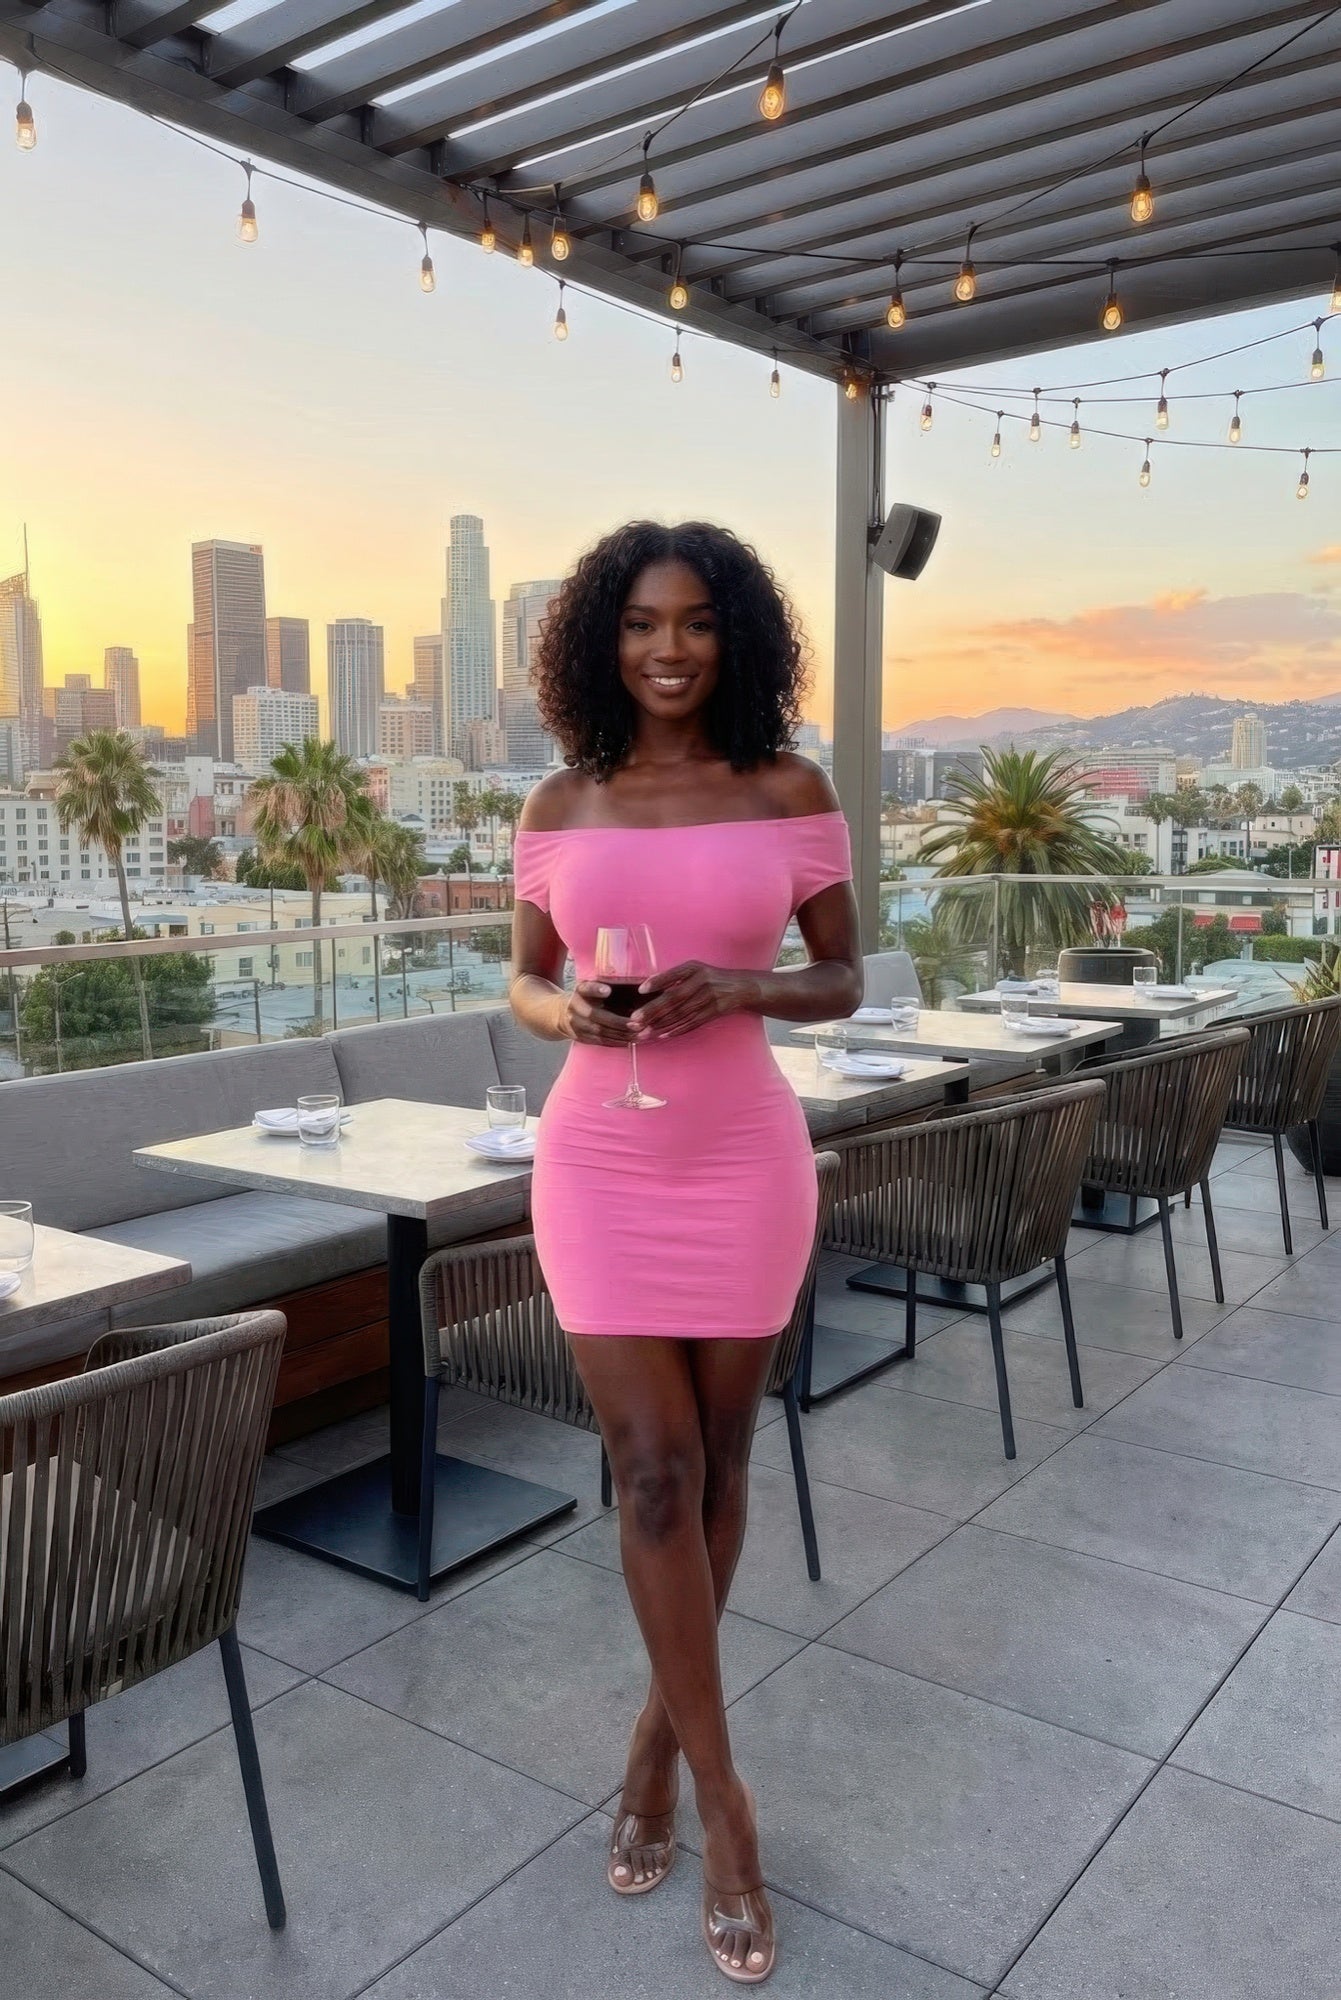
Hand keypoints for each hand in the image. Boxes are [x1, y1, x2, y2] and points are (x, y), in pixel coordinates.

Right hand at [558, 979, 637, 1046]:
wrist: (562, 1014)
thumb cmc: (588, 998)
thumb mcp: (594, 987)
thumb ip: (611, 987)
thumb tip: (640, 988)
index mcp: (580, 990)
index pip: (586, 988)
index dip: (596, 989)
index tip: (607, 990)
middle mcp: (576, 1007)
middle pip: (595, 1015)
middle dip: (619, 1021)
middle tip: (639, 1023)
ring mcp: (577, 1024)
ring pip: (600, 1032)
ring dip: (623, 1034)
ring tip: (642, 1034)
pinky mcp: (582, 1038)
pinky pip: (601, 1042)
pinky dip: (619, 1042)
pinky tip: (633, 1040)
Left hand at [630, 963, 757, 1040]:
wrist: (741, 987)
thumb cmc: (711, 977)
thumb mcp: (695, 970)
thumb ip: (675, 977)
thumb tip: (648, 986)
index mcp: (695, 968)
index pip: (674, 974)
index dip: (657, 982)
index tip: (641, 990)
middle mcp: (702, 982)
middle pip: (674, 998)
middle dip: (653, 1010)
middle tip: (635, 1020)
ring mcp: (709, 998)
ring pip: (680, 1013)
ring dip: (660, 1024)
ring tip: (644, 1032)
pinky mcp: (713, 1012)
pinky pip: (692, 1022)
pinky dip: (677, 1029)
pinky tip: (662, 1035)